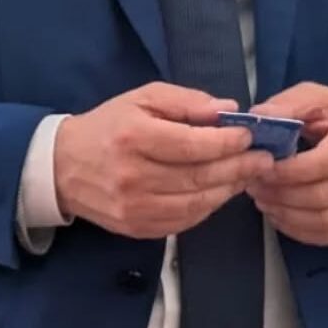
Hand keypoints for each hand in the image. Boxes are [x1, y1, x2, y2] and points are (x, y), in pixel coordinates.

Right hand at [53, 83, 274, 238]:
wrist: (63, 167)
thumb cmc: (108, 126)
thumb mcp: (141, 99)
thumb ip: (185, 101)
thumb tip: (227, 111)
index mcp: (133, 138)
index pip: (192, 145)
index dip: (227, 142)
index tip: (250, 136)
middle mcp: (133, 176)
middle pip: (199, 176)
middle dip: (239, 167)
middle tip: (264, 159)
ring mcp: (135, 207)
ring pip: (197, 203)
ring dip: (229, 189)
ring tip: (248, 175)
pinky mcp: (137, 228)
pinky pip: (185, 221)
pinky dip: (208, 207)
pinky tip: (220, 192)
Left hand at [247, 84, 327, 245]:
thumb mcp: (317, 96)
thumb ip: (288, 105)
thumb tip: (258, 117)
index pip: (326, 163)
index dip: (290, 171)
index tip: (262, 168)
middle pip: (324, 196)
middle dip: (282, 195)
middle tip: (255, 186)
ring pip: (327, 221)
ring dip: (288, 215)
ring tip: (263, 201)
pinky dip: (302, 231)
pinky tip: (280, 216)